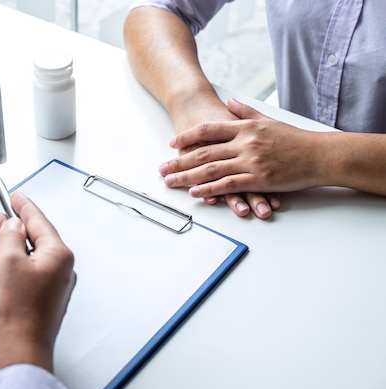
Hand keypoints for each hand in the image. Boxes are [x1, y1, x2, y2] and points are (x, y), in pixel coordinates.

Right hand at [0, 192, 75, 372]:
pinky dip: (2, 270)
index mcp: (58, 254)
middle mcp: (59, 269)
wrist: (19, 350)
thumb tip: (14, 224)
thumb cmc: (17, 311)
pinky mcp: (40, 301)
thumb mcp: (7, 260)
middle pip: (29, 238)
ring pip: (21, 258)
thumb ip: (10, 235)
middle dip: (5, 228)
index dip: (22, 205)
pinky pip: (20, 277)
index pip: (38, 220)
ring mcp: (51, 287)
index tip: (13, 195)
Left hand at [158, 98, 327, 217]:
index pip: (208, 129)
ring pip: (211, 169)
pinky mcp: (259, 178)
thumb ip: (246, 111)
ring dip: (188, 176)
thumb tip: (229, 102)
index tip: (172, 142)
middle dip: (179, 160)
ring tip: (171, 182)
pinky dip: (210, 188)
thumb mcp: (269, 119)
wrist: (320, 154)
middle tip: (162, 168)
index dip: (188, 136)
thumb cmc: (296, 139)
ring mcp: (251, 161)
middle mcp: (244, 142)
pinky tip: (196, 192)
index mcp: (245, 127)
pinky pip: (228, 184)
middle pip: (204, 152)